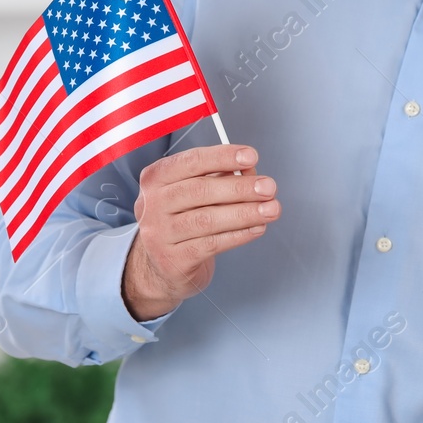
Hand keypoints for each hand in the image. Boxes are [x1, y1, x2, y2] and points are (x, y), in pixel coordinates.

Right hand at [122, 145, 278, 320]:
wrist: (164, 266)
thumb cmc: (186, 218)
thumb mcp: (197, 192)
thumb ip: (222, 176)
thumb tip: (251, 170)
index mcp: (156, 178)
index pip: (190, 162)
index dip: (222, 157)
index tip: (251, 156)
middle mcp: (151, 204)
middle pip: (199, 191)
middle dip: (240, 188)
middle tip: (269, 188)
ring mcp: (158, 234)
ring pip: (207, 220)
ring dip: (245, 213)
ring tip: (271, 209)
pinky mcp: (172, 260)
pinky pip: (211, 244)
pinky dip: (239, 235)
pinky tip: (257, 228)